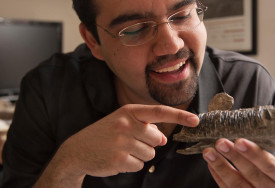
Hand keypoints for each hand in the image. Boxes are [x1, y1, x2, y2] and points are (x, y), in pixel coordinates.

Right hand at [57, 104, 198, 177]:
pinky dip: (131, 164)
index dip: (179, 116)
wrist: (77, 150)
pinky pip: (139, 165)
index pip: (159, 112)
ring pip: (150, 154)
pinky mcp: (119, 159)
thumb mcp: (122, 123)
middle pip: (157, 139)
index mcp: (129, 112)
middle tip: (130, 142)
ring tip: (121, 150)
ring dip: (140, 155)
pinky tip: (117, 158)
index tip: (195, 120)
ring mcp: (122, 142)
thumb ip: (144, 127)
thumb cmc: (104, 134)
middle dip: (149, 144)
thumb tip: (163, 139)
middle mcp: (127, 124)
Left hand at [202, 138, 274, 187]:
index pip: (272, 167)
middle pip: (254, 175)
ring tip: (209, 152)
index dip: (255, 155)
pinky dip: (219, 177)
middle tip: (221, 142)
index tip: (239, 141)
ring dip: (221, 167)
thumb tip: (241, 137)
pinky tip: (211, 165)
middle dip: (235, 157)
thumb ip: (263, 156)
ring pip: (238, 186)